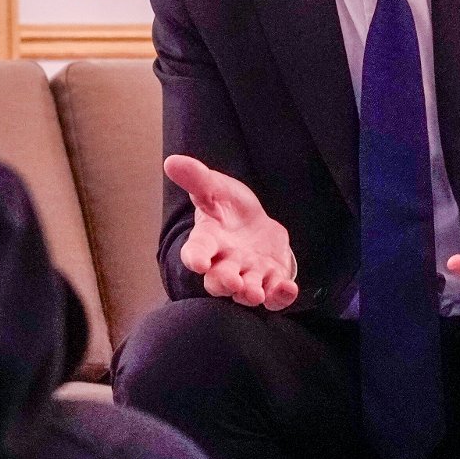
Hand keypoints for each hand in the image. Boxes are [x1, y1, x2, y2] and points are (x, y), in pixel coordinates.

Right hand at [165, 155, 299, 309]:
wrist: (255, 224)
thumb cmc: (228, 207)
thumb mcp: (215, 187)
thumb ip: (197, 178)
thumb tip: (171, 161)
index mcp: (208, 241)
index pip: (196, 251)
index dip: (195, 257)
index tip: (197, 262)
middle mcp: (225, 263)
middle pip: (219, 280)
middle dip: (225, 283)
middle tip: (233, 283)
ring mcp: (249, 275)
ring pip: (246, 291)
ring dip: (250, 294)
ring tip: (256, 293)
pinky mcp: (271, 280)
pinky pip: (274, 296)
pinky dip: (281, 296)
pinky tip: (288, 288)